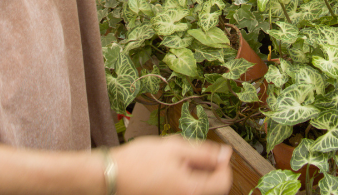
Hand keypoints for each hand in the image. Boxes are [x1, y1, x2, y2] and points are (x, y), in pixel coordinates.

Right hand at [113, 136, 231, 194]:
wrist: (111, 177)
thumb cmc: (139, 161)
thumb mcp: (174, 148)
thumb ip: (203, 152)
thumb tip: (226, 154)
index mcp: (190, 190)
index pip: (223, 183)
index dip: (224, 165)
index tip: (217, 153)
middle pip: (212, 190)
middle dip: (209, 171)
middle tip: (195, 156)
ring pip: (197, 190)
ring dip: (197, 177)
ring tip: (180, 163)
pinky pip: (184, 192)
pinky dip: (185, 183)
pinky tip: (172, 172)